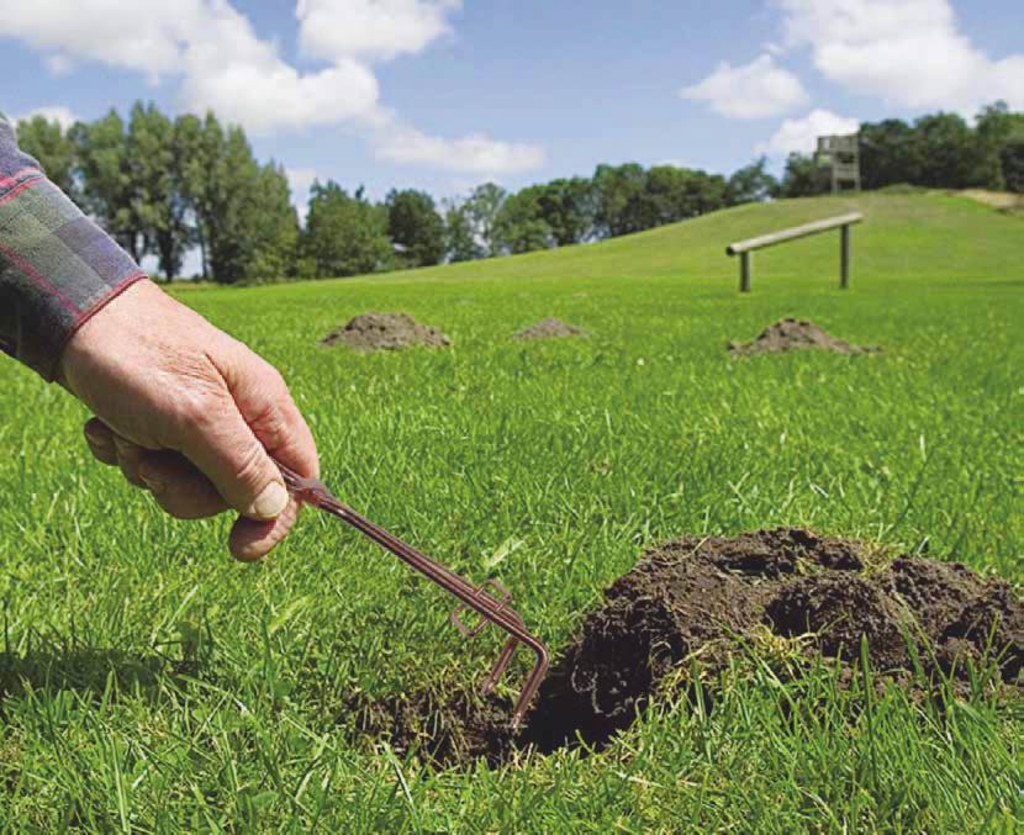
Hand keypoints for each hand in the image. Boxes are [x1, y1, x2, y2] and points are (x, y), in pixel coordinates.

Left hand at [58, 279, 318, 560]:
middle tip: (153, 461)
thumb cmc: (142, 358)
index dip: (276, 516)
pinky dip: (127, 453)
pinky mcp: (163, 423)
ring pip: (191, 482)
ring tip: (122, 433)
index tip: (240, 547)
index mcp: (265, 406)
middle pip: (236, 490)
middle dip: (186, 488)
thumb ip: (240, 465)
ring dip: (149, 469)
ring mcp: (201, 420)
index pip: (298, 477)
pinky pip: (156, 465)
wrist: (76, 316)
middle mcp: (240, 415)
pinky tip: (107, 427)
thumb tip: (275, 508)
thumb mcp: (195, 416)